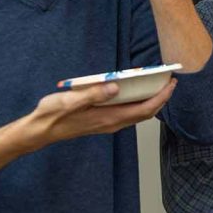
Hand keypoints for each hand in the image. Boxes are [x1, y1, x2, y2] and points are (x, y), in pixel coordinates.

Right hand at [23, 78, 176, 151]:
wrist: (40, 131)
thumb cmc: (53, 115)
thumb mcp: (69, 101)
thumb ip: (93, 94)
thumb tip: (115, 87)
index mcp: (108, 117)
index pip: (144, 109)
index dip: (161, 97)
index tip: (171, 83)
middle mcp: (111, 123)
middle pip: (145, 113)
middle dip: (161, 98)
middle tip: (170, 81)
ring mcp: (107, 124)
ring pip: (137, 114)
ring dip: (151, 100)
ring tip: (157, 84)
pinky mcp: (102, 121)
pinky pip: (128, 113)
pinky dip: (138, 102)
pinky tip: (135, 92)